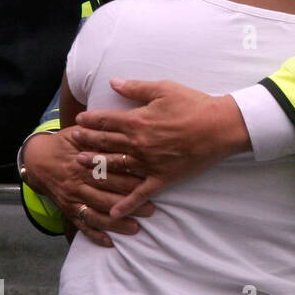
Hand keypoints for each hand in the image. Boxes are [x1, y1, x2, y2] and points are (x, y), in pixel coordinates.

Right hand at [21, 127, 153, 246]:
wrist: (37, 159)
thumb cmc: (66, 144)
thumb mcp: (79, 134)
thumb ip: (99, 135)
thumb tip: (122, 130)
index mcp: (82, 163)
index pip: (108, 174)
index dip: (127, 180)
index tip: (146, 185)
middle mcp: (77, 183)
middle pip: (104, 196)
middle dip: (128, 204)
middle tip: (151, 210)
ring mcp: (71, 199)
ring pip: (95, 214)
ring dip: (115, 224)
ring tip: (136, 228)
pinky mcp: (67, 210)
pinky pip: (81, 225)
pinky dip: (94, 235)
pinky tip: (109, 242)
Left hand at [71, 79, 250, 217]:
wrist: (220, 127)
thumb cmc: (195, 105)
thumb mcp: (164, 88)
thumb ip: (136, 87)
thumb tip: (113, 82)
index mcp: (137, 121)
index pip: (105, 121)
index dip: (90, 120)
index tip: (79, 120)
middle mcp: (138, 144)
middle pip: (105, 143)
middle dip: (87, 141)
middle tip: (73, 140)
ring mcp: (148, 163)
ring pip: (115, 166)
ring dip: (96, 165)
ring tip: (80, 163)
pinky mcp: (163, 178)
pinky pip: (141, 193)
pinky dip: (127, 203)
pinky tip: (114, 211)